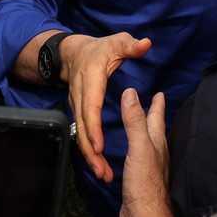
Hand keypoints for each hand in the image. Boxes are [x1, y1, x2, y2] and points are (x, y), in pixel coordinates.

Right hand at [61, 32, 151, 182]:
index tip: (99, 145)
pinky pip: (81, 134)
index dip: (93, 127)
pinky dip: (88, 151)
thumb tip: (145, 44)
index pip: (91, 107)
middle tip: (101, 170)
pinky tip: (98, 166)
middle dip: (91, 151)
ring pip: (79, 134)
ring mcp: (77, 106)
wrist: (70, 52)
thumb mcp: (116, 42)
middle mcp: (81, 96)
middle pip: (82, 127)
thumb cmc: (98, 49)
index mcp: (91, 81)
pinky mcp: (79, 114)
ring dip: (89, 156)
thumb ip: (130, 45)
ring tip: (102, 174)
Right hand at [119, 88, 170, 216]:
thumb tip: (131, 93)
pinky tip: (125, 151)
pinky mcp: (137, 178)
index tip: (159, 92)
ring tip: (135, 124)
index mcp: (156, 142)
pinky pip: (133, 157)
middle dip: (150, 115)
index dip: (157, 104)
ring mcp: (146, 165)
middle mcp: (154, 152)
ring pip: (144, 143)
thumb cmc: (145, 183)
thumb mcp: (139, 147)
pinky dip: (129, 149)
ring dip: (140, 132)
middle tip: (148, 103)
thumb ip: (135, 121)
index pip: (157, 117)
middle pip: (152, 129)